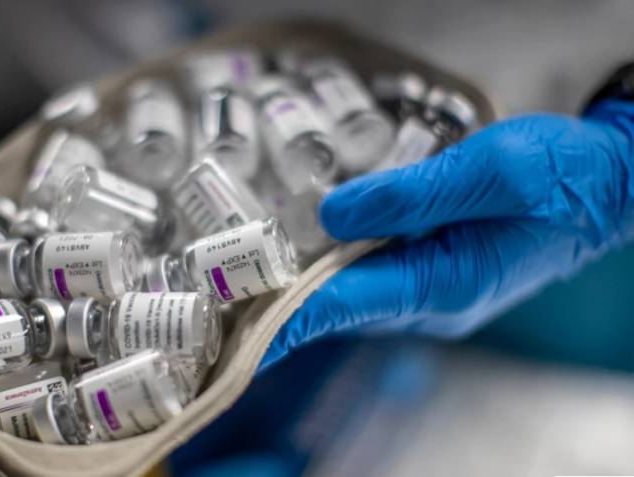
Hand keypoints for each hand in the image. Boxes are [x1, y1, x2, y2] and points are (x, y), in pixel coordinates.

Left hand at [261, 99, 633, 371]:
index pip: (340, 306)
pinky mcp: (440, 278)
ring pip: (354, 295)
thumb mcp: (487, 170)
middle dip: (282, 301)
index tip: (231, 322)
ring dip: (305, 285)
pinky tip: (310, 251)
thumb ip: (408, 194)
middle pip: (339, 307)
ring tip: (250, 272)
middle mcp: (432, 301)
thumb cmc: (559, 176)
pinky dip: (338, 269)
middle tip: (223, 289)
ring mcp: (437, 294)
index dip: (281, 314)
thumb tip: (331, 213)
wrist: (608, 186)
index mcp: (441, 284)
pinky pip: (375, 280)